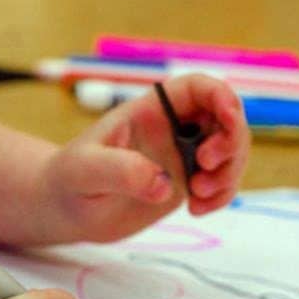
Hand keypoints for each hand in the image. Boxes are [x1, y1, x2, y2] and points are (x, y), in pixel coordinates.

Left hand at [36, 73, 249, 242]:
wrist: (67, 210)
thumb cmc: (69, 179)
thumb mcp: (85, 171)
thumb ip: (121, 171)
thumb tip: (163, 184)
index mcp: (151, 110)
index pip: (197, 88)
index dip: (221, 95)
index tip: (229, 118)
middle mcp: (174, 129)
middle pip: (226, 119)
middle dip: (231, 142)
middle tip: (205, 168)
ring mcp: (184, 157)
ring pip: (231, 153)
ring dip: (228, 174)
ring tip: (197, 196)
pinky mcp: (187, 184)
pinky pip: (222, 184)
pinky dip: (221, 196)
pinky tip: (197, 210)